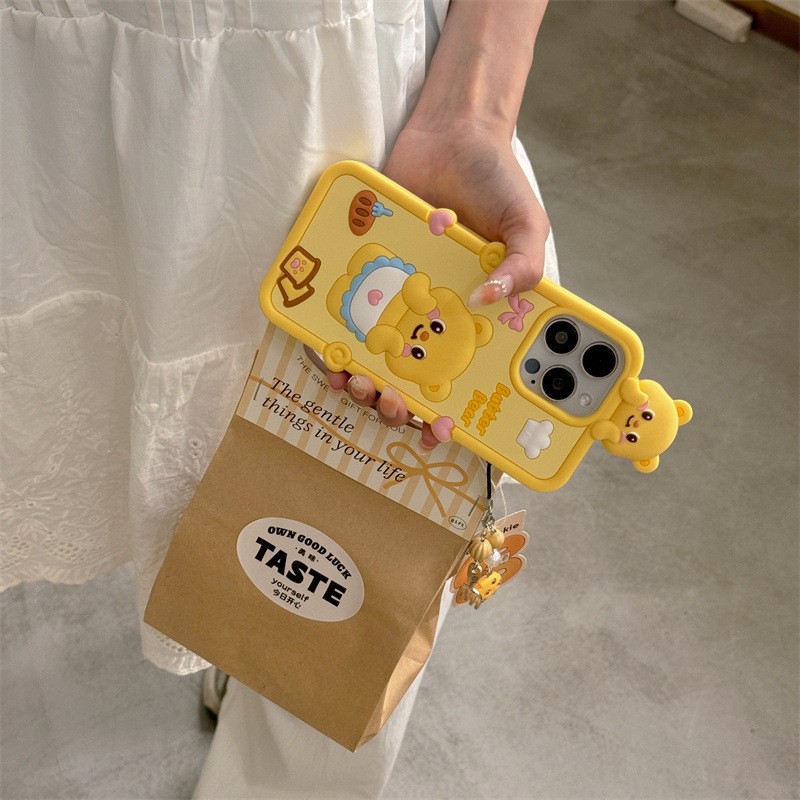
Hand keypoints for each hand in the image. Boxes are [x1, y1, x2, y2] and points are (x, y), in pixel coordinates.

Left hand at [329, 122, 549, 447]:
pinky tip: (331, 355)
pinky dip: (340, 339)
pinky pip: (354, 312)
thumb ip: (523, 265)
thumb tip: (488, 300)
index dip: (457, 407)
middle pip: (418, 372)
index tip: (442, 427)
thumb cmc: (496, 182)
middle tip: (393, 404)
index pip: (469, 372)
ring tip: (358, 384)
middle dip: (403, 400)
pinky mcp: (374, 273)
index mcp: (481, 313)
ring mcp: (404, 295)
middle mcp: (440, 311)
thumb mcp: (527, 224)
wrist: (451, 134)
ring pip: (382, 352)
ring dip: (367, 379)